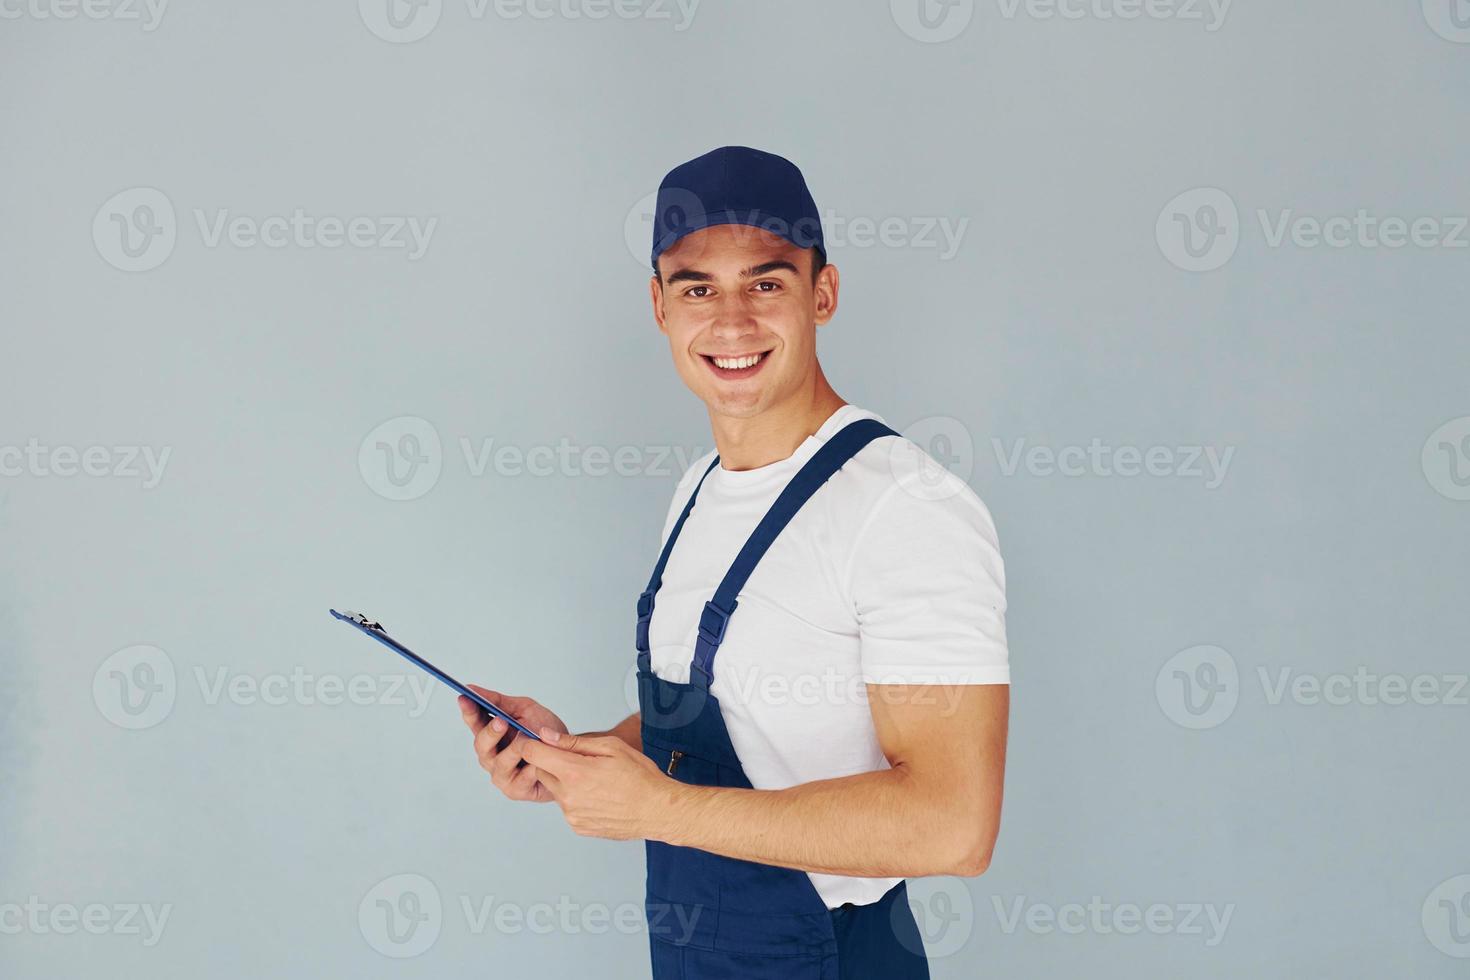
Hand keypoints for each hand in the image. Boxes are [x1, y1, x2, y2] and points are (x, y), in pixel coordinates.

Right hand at [459, 685, 568, 803]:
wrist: (569, 754)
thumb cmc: (543, 731)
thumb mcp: (524, 709)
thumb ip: (500, 701)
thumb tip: (472, 689)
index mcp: (490, 734)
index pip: (474, 722)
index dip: (469, 711)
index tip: (465, 698)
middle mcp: (491, 756)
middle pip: (481, 745)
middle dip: (491, 732)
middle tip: (501, 721)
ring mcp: (501, 774)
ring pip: (500, 763)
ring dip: (515, 749)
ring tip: (528, 739)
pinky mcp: (515, 790)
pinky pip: (520, 779)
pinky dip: (530, 768)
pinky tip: (537, 763)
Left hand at [520, 730, 675, 840]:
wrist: (657, 810)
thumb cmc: (640, 778)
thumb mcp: (611, 747)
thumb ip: (574, 742)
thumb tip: (547, 736)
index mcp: (574, 772)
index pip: (532, 753)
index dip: (532, 743)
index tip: (539, 741)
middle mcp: (568, 796)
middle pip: (541, 771)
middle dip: (552, 762)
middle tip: (579, 760)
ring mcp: (572, 815)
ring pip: (555, 790)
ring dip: (565, 782)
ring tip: (595, 780)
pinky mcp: (578, 826)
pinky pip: (567, 807)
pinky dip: (576, 799)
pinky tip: (598, 795)